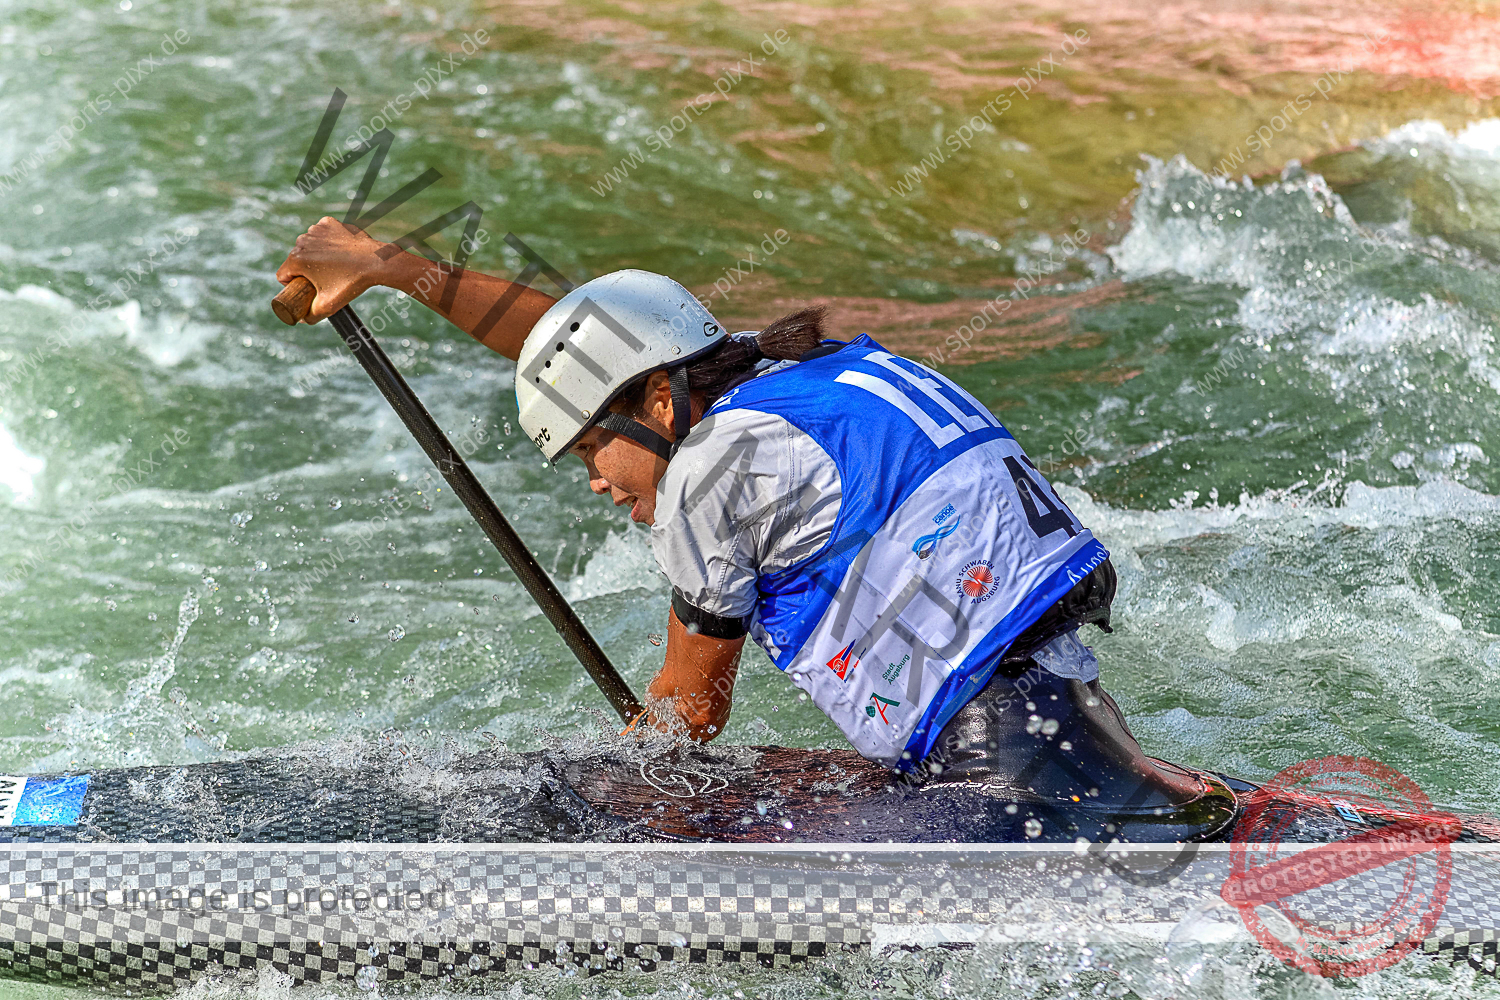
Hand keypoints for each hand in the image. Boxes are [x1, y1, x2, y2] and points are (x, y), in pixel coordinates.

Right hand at [274, 217, 391, 323]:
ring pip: (308, 246)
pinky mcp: (328, 222)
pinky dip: (327, 241)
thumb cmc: (351, 282)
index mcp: (296, 259)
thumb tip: (301, 318)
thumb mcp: (328, 305)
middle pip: (296, 260)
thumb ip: (310, 316)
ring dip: (316, 255)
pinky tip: (338, 250)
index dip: (292, 285)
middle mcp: (302, 241)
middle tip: (325, 279)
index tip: (307, 289)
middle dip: (306, 271)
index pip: (283, 275)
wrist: (376, 262)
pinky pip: (321, 234)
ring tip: (334, 265)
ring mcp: (315, 229)